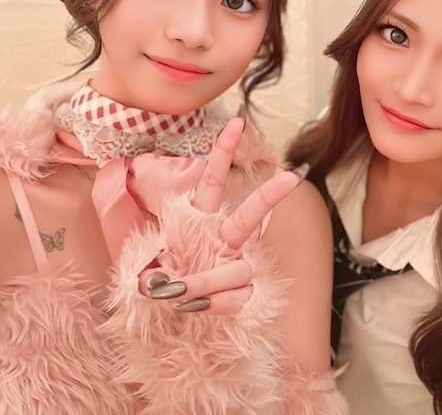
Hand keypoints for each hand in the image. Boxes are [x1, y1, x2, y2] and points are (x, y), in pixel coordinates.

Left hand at [137, 116, 304, 313]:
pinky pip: (236, 298)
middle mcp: (225, 240)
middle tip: (290, 179)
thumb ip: (153, 275)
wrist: (181, 318)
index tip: (237, 123)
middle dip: (268, 197)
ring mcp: (238, 265)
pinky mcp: (246, 293)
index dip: (223, 153)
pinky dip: (214, 305)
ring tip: (179, 296)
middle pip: (248, 217)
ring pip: (235, 271)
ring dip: (203, 284)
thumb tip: (160, 287)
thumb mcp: (151, 273)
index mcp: (203, 223)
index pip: (213, 183)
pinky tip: (199, 309)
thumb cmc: (169, 286)